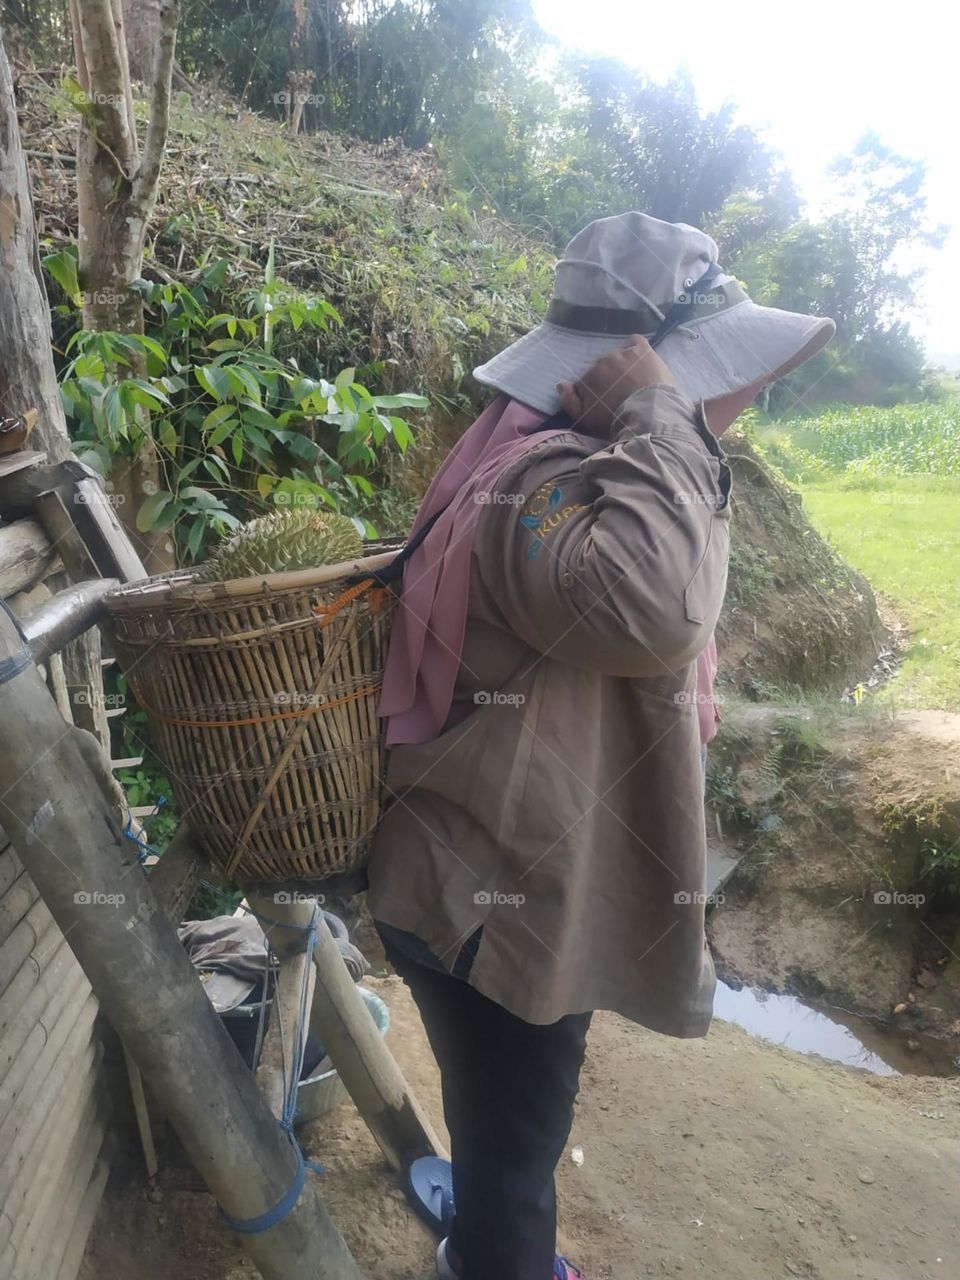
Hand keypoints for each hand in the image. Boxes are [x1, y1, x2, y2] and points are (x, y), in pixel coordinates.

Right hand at [557, 336, 674, 434]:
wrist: (648, 415)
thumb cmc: (615, 420)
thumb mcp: (585, 418)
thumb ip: (569, 402)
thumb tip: (560, 384)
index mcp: (588, 376)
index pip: (585, 382)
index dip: (593, 394)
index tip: (603, 405)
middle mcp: (602, 360)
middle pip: (602, 369)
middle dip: (608, 380)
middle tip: (619, 395)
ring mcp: (623, 352)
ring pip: (618, 357)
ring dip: (622, 367)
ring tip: (632, 382)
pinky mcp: (642, 350)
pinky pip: (635, 341)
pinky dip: (635, 349)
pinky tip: (639, 359)